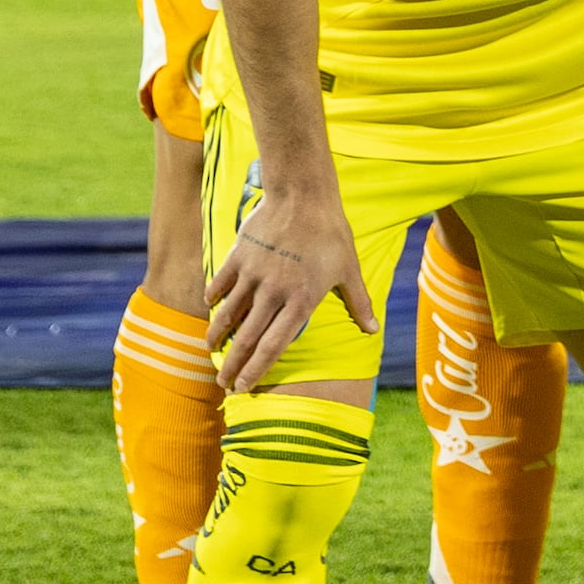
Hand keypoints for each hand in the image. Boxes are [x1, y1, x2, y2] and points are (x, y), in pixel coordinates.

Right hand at [205, 176, 372, 390]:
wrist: (303, 196)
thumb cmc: (331, 233)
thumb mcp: (349, 270)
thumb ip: (358, 303)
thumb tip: (372, 331)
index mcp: (301, 301)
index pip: (273, 346)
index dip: (257, 370)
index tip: (244, 387)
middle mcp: (273, 293)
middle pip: (247, 339)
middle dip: (232, 365)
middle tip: (222, 383)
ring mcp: (253, 276)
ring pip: (228, 315)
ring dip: (217, 337)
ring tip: (211, 352)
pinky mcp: (238, 257)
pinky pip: (220, 285)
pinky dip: (214, 299)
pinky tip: (211, 310)